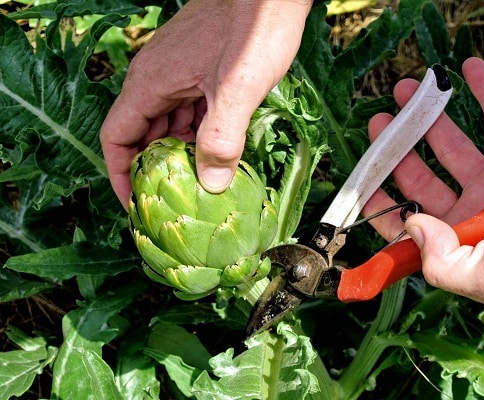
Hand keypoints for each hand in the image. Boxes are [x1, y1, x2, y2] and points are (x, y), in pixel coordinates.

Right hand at [100, 0, 311, 207]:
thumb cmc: (255, 26)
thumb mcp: (239, 88)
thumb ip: (222, 137)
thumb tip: (211, 184)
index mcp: (151, 82)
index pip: (116, 137)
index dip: (120, 175)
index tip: (134, 206)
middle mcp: (158, 78)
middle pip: (142, 134)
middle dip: (154, 171)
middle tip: (172, 205)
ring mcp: (180, 74)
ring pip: (169, 124)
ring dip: (179, 155)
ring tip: (196, 186)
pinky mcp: (203, 72)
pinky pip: (190, 111)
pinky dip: (198, 135)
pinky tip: (217, 153)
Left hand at [363, 57, 483, 306]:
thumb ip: (442, 263)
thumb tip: (413, 226)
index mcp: (456, 240)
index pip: (405, 223)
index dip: (380, 204)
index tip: (361, 179)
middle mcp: (469, 210)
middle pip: (421, 179)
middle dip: (396, 152)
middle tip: (379, 123)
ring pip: (452, 144)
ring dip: (428, 118)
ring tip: (405, 92)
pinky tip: (469, 70)